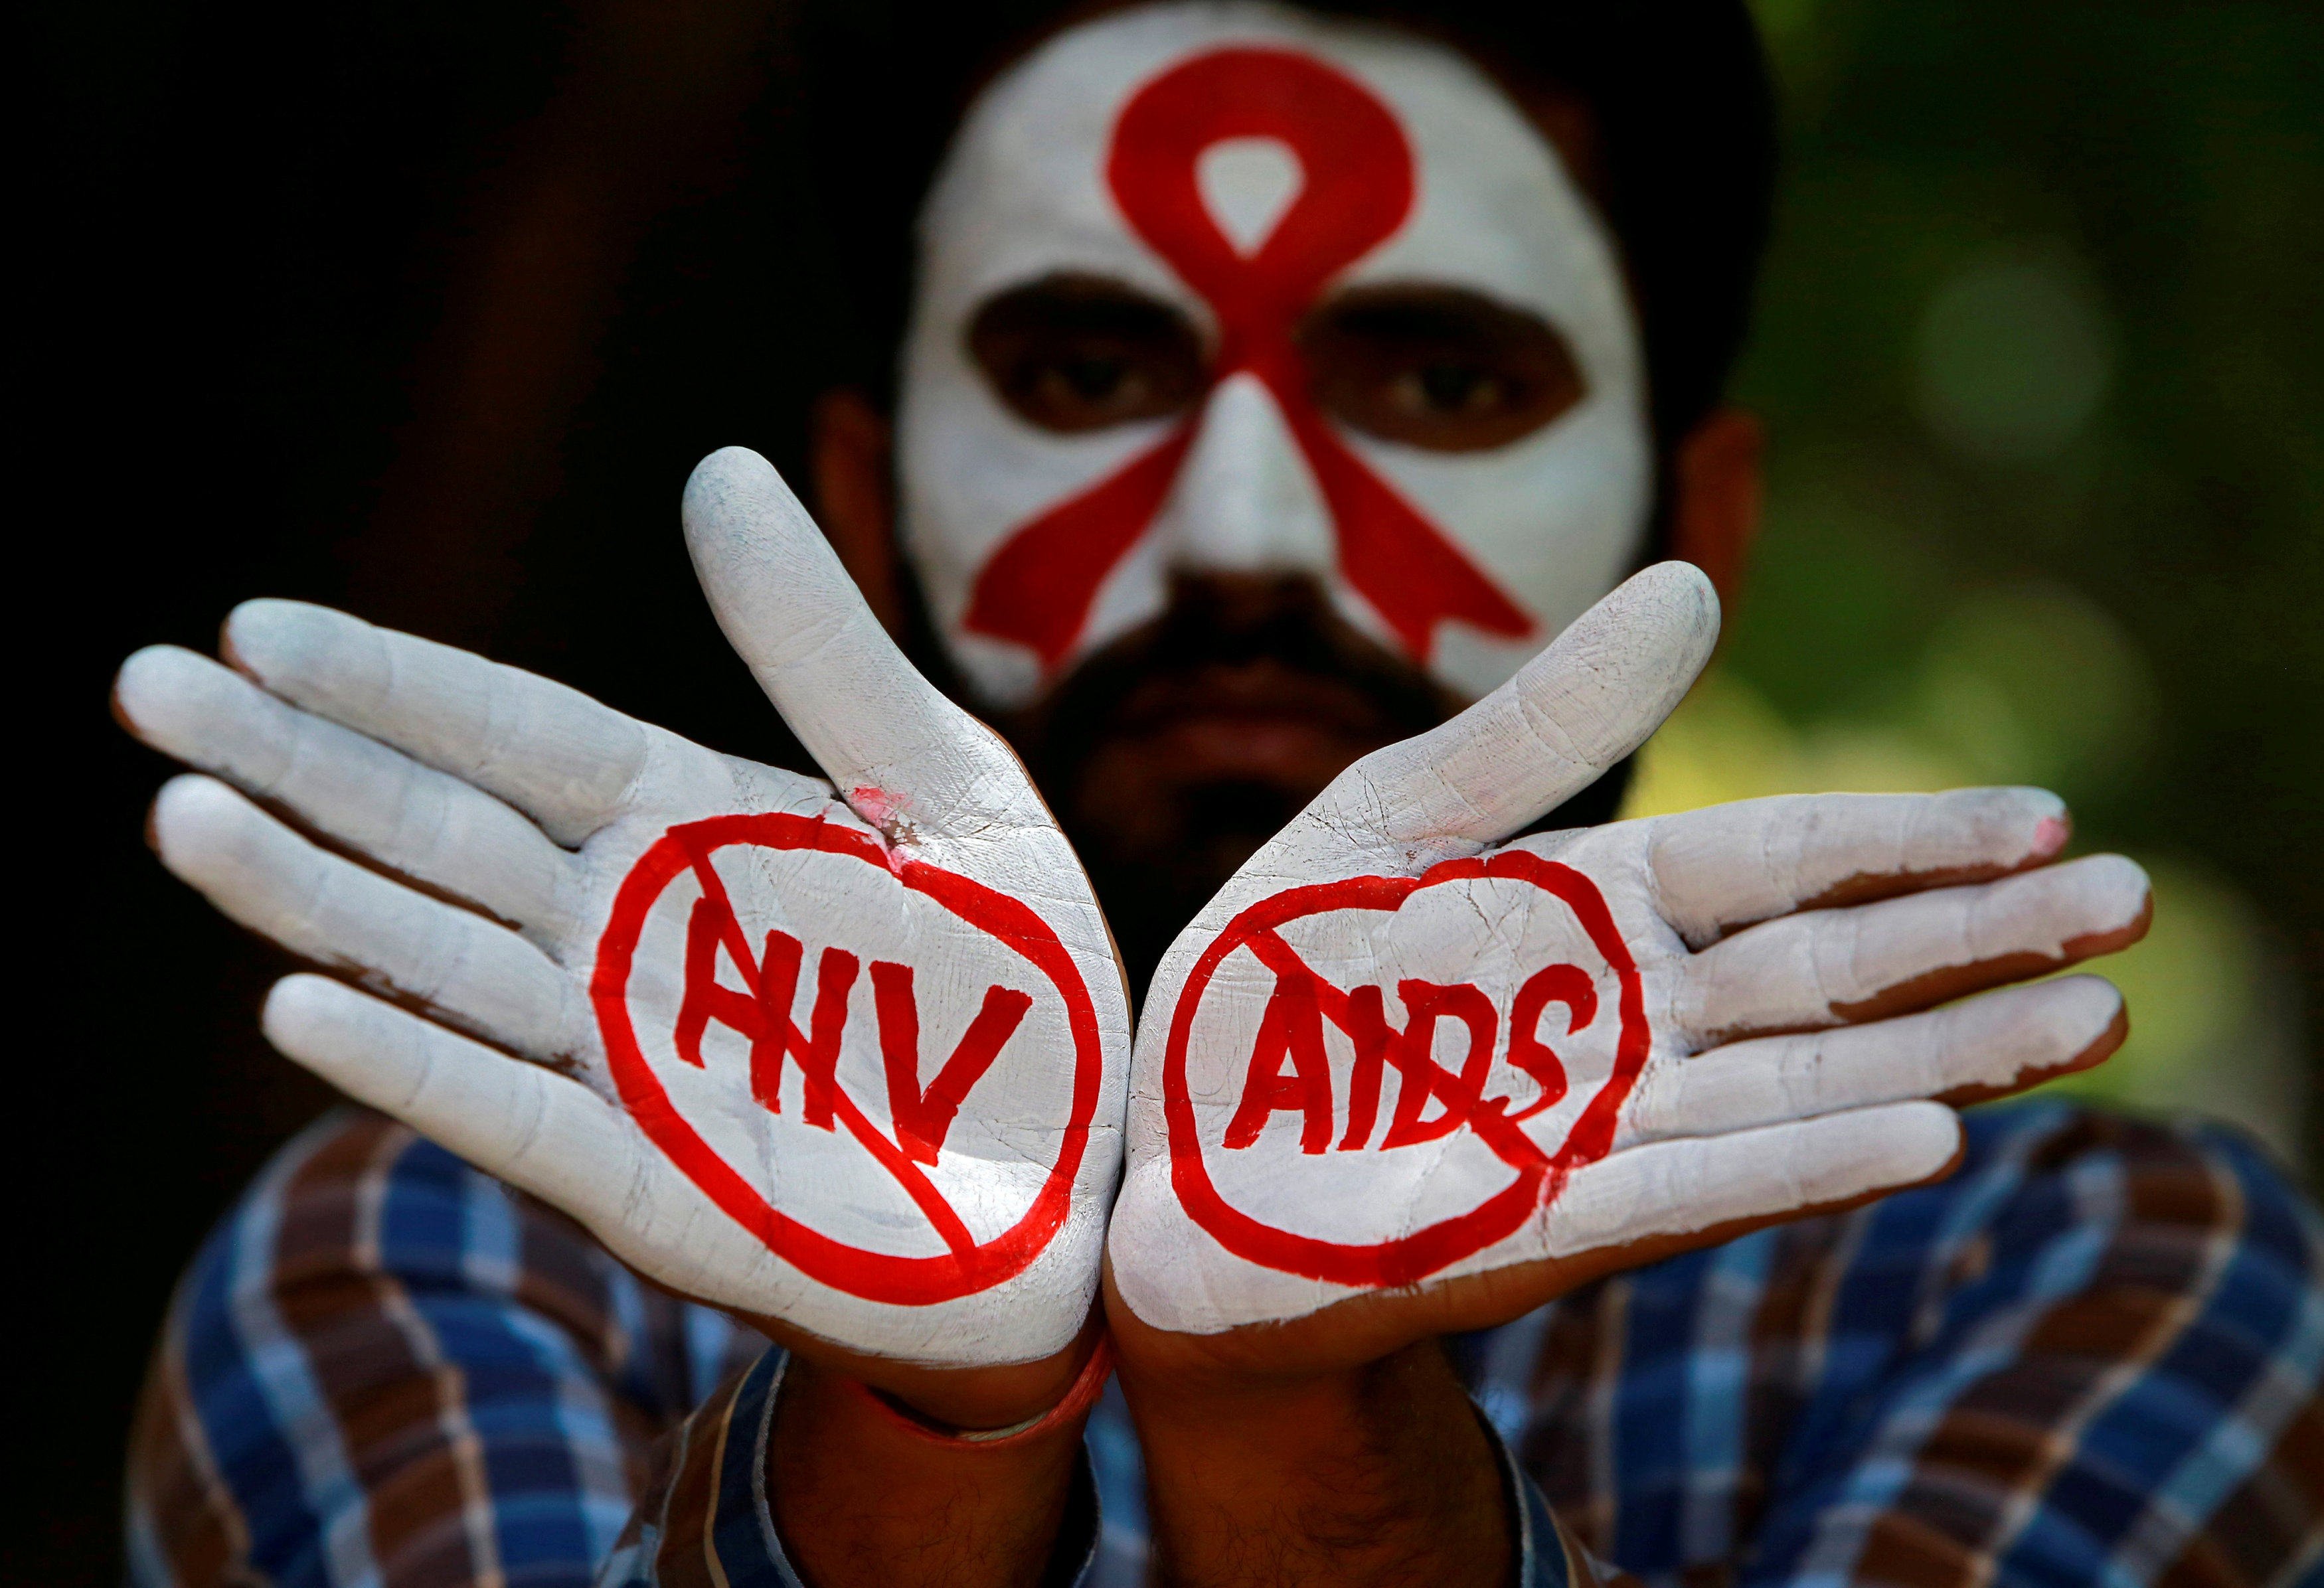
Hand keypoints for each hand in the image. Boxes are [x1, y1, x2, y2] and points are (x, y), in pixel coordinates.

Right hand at [115, 447, 1129, 1407]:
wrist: (1085, 1167)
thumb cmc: (1015, 975)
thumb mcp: (945, 785)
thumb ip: (823, 649)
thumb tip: (716, 467)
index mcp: (689, 825)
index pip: (513, 734)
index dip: (389, 683)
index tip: (255, 626)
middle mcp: (628, 933)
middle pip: (436, 834)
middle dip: (293, 767)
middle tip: (143, 693)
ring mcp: (627, 1058)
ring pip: (441, 963)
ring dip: (313, 896)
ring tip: (186, 818)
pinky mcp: (657, 1180)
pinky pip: (518, 1117)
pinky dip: (416, 1068)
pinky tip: (299, 1007)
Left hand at [1106, 562, 2147, 1373]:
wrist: (1166, 1157)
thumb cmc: (1271, 987)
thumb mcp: (1384, 819)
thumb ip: (1535, 727)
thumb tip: (1691, 585)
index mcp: (1594, 913)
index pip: (1782, 860)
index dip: (1909, 840)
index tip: (2046, 816)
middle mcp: (1625, 1023)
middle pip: (1829, 971)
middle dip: (1977, 942)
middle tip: (2132, 903)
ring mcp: (1597, 1128)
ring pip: (1800, 1084)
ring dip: (1945, 1055)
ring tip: (2090, 1018)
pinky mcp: (1538, 1223)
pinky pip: (1690, 1188)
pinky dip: (1802, 1162)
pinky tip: (1927, 1140)